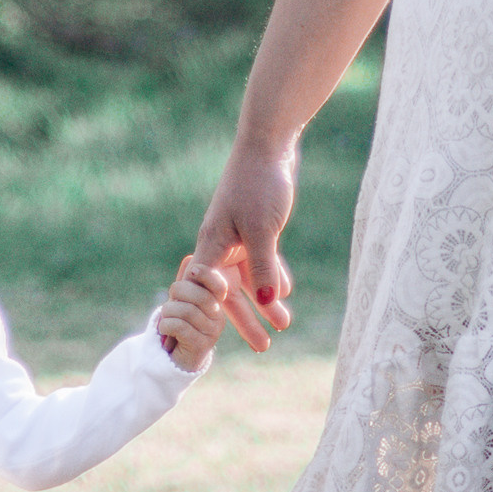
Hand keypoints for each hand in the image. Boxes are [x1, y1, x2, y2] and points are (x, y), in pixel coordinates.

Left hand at [155, 259, 230, 371]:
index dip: (207, 275)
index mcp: (216, 303)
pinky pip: (179, 326)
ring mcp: (211, 333)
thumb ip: (185, 281)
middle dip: (178, 293)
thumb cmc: (177, 324)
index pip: (219, 285)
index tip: (192, 272)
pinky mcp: (200, 346)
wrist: (173, 359)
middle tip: (170, 303)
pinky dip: (165, 325)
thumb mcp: (180, 300)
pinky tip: (165, 330)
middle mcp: (218, 317)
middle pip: (200, 295)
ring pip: (186, 311)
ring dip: (168, 312)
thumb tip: (190, 259)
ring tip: (165, 319)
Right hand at [191, 141, 296, 355]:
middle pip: (230, 291)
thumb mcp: (263, 230)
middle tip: (263, 347)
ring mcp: (238, 235)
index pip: (206, 290)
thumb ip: (264, 268)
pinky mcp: (255, 227)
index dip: (214, 314)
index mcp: (212, 245)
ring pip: (249, 277)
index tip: (222, 337)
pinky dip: (272, 276)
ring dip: (265, 300)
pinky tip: (286, 292)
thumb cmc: (259, 184)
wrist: (269, 144)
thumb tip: (266, 304)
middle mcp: (220, 244)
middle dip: (246, 319)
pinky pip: (261, 261)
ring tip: (283, 324)